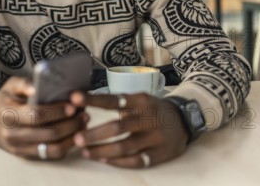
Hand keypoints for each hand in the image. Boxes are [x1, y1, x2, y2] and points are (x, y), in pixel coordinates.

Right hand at [0, 76, 86, 159]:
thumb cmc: (6, 100)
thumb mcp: (11, 86)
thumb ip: (25, 83)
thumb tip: (38, 86)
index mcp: (8, 114)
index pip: (37, 115)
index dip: (58, 111)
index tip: (73, 105)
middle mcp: (12, 134)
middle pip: (49, 133)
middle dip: (71, 124)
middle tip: (84, 114)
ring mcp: (20, 148)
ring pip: (53, 148)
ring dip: (72, 137)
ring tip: (82, 124)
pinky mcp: (27, 156)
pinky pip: (51, 155)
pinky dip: (66, 146)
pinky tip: (74, 134)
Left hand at [70, 92, 187, 167]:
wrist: (185, 121)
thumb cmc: (152, 109)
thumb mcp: (139, 99)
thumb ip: (117, 103)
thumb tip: (83, 104)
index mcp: (142, 101)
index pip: (114, 100)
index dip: (93, 100)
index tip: (74, 98)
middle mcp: (150, 118)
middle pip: (118, 127)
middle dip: (95, 134)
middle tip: (76, 138)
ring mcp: (156, 137)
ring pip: (125, 147)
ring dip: (102, 151)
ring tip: (85, 152)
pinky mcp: (161, 154)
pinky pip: (136, 161)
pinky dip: (118, 162)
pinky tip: (103, 160)